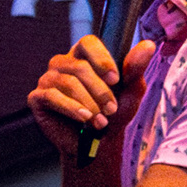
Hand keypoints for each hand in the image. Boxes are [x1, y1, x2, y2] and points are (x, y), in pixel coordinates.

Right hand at [27, 35, 154, 157]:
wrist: (99, 144)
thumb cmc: (114, 113)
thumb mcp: (130, 92)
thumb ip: (136, 69)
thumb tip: (149, 45)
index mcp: (84, 56)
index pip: (88, 42)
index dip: (101, 59)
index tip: (115, 79)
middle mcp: (63, 63)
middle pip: (80, 67)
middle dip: (100, 91)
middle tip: (112, 110)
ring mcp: (48, 79)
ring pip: (68, 83)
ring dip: (89, 104)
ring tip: (101, 122)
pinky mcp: (37, 97)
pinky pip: (52, 97)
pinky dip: (71, 109)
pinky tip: (84, 119)